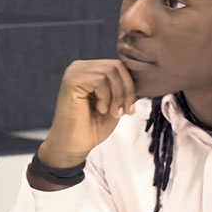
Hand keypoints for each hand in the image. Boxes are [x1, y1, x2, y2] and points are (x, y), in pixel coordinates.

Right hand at [33, 60, 135, 189]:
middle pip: (116, 66)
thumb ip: (123, 87)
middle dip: (126, 91)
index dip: (130, 86)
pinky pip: (100, 80)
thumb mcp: (115, 103)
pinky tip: (100, 110)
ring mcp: (74, 73)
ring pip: (110, 72)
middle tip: (124, 112)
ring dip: (117, 96)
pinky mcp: (71, 82)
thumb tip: (141, 76)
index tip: (130, 109)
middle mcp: (80, 67)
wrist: (74, 146)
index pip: (119, 65)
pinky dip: (106, 97)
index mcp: (89, 70)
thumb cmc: (92, 127)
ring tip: (112, 113)